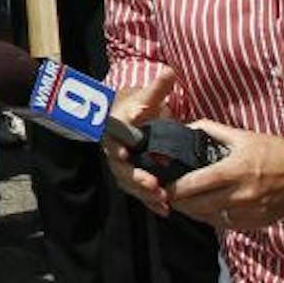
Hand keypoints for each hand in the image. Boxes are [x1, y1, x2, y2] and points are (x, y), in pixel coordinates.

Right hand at [102, 71, 176, 216]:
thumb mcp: (148, 97)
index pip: (115, 136)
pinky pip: (140, 193)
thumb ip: (157, 89)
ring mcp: (123, 166)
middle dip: (136, 176)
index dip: (119, 144)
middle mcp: (115, 150)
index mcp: (115, 128)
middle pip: (121, 166)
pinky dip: (152, 203)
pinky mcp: (134, 178)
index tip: (126, 152)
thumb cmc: (140, 107)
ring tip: (163, 199)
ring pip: (130, 183)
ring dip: (145, 193)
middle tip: (153, 184)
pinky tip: (165, 210)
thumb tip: (168, 72)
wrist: (134, 121)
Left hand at [163, 122, 283, 231]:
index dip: (174, 188)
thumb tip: (187, 126)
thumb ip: (212, 130)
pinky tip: (208, 210)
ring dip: (195, 213)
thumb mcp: (243, 136)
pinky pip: (228, 225)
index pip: (194, 185)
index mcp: (234, 171)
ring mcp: (250, 212)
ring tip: (184, 204)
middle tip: (168, 197)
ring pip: (211, 219)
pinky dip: (215, 218)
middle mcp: (240, 195)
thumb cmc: (276, 150)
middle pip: (198, 206)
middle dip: (179, 203)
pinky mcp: (258, 223)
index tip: (163, 186)